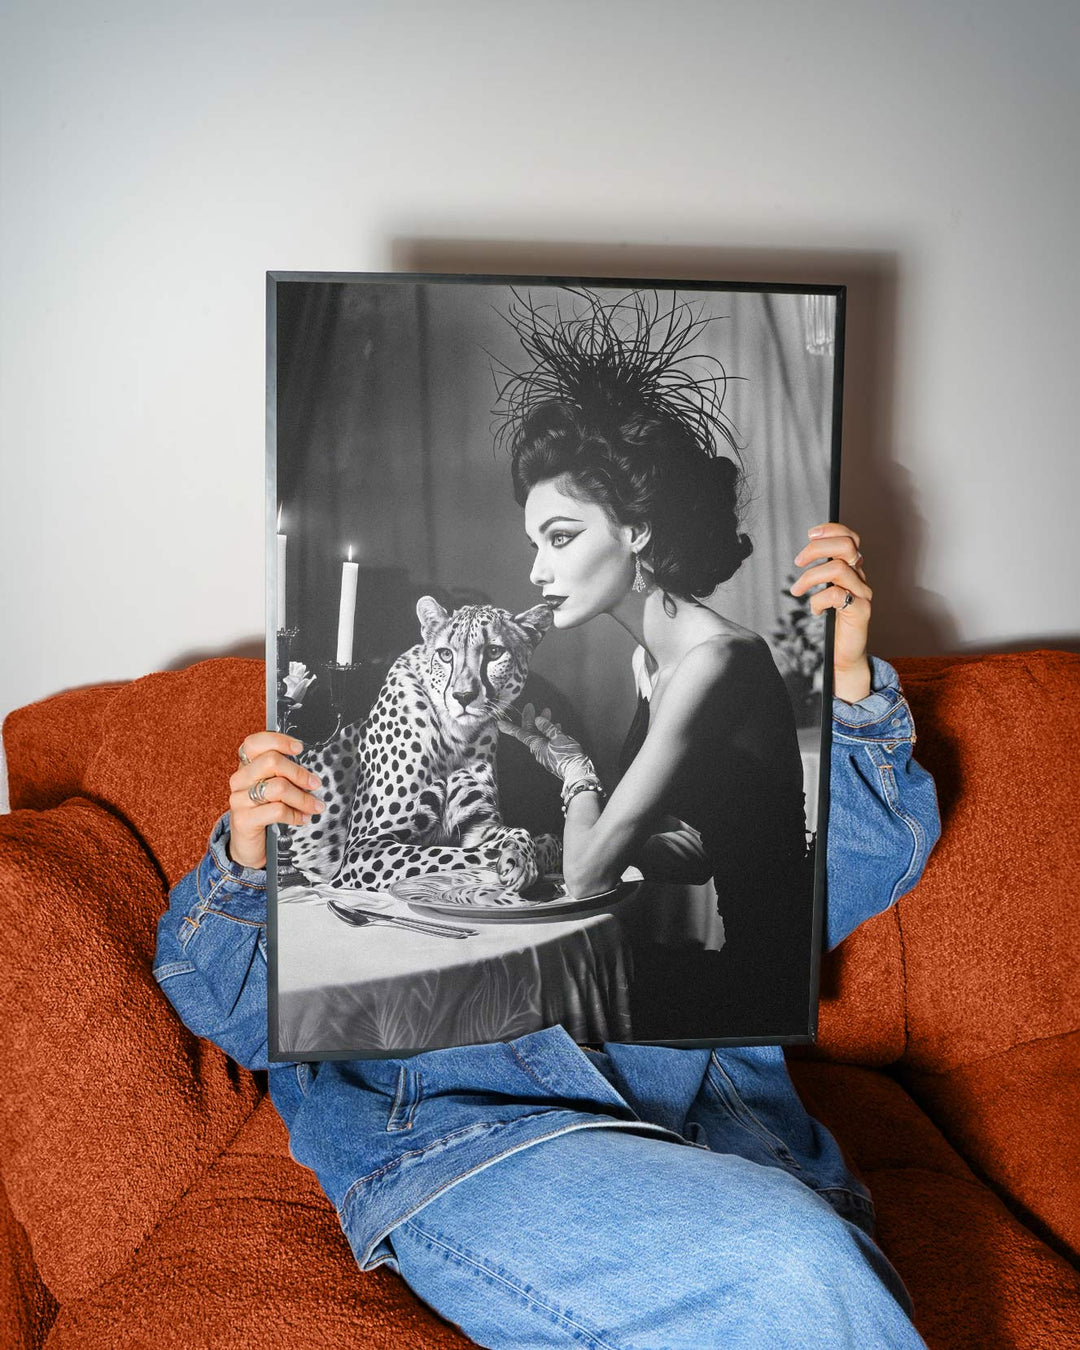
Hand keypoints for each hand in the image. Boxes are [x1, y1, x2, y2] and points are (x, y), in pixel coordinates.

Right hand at [228, 732, 324, 868]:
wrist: (247, 845)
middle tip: (315, 784)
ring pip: (278, 787)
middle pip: (271, 761)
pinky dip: (295, 815)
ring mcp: (239, 800)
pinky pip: (276, 811)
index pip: (254, 743)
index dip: (278, 740)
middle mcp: (239, 780)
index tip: (299, 748)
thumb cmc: (265, 812)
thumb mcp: (273, 789)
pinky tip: (302, 819)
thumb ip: (284, 775)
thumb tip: (312, 770)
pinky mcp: (243, 820)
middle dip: (299, 773)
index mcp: (246, 766)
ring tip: (315, 806)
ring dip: (302, 797)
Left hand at [497, 703, 596, 785]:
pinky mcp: (553, 756)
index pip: (521, 734)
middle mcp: (538, 750)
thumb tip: (538, 720)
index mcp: (537, 746)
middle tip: (529, 706)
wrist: (578, 774)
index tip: (499, 723)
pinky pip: (548, 741)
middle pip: (531, 732)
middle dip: (530, 719)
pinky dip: (550, 732)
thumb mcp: (559, 738)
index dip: (510, 727)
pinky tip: (557, 727)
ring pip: (541, 735)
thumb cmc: (568, 756)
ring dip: (543, 723)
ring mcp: (546, 754)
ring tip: (547, 712)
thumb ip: (548, 728)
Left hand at [791, 522, 871, 702]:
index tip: (810, 534)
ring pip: (837, 569)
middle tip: (798, 562)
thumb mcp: (824, 591)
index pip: (850, 538)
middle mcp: (860, 577)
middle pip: (846, 546)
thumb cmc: (831, 623)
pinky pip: (835, 595)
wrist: (843, 654)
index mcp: (852, 569)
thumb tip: (804, 553)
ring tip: (797, 590)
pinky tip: (815, 611)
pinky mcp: (860, 611)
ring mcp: (863, 594)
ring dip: (810, 577)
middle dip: (817, 549)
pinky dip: (817, 600)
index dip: (831, 530)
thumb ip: (822, 572)